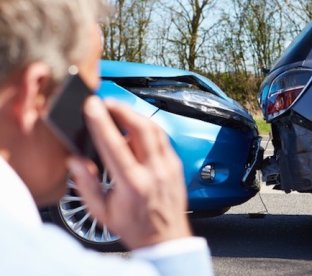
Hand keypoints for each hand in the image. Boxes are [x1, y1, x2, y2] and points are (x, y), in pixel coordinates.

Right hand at [67, 96, 190, 248]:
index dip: (101, 122)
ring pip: (155, 129)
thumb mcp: (102, 212)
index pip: (115, 144)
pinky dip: (148, 127)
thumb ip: (86, 185)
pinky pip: (163, 138)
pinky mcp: (176, 164)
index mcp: (132, 184)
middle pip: (140, 128)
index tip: (91, 106)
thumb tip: (75, 161)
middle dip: (121, 108)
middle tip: (106, 103)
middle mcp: (154, 172)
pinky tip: (136, 127)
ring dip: (135, 114)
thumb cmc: (135, 227)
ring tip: (119, 110)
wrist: (166, 238)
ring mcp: (169, 166)